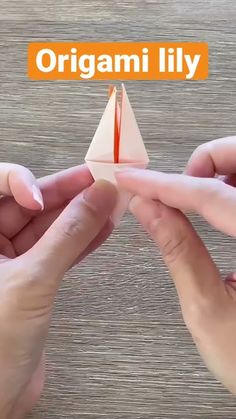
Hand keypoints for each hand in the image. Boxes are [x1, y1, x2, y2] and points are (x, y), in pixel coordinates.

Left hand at [0, 163, 116, 417]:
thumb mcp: (32, 281)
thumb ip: (68, 236)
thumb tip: (95, 199)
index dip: (22, 182)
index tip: (46, 193)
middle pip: (28, 205)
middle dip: (64, 193)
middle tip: (97, 182)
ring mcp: (12, 262)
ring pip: (47, 227)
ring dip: (79, 215)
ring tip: (107, 201)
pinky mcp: (32, 280)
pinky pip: (58, 250)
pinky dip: (81, 240)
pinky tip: (101, 228)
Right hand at [116, 136, 235, 393]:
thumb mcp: (208, 309)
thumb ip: (178, 251)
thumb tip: (149, 210)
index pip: (212, 198)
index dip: (166, 185)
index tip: (134, 180)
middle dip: (206, 162)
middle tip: (175, 186)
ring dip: (218, 171)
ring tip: (191, 196)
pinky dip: (229, 185)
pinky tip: (217, 202)